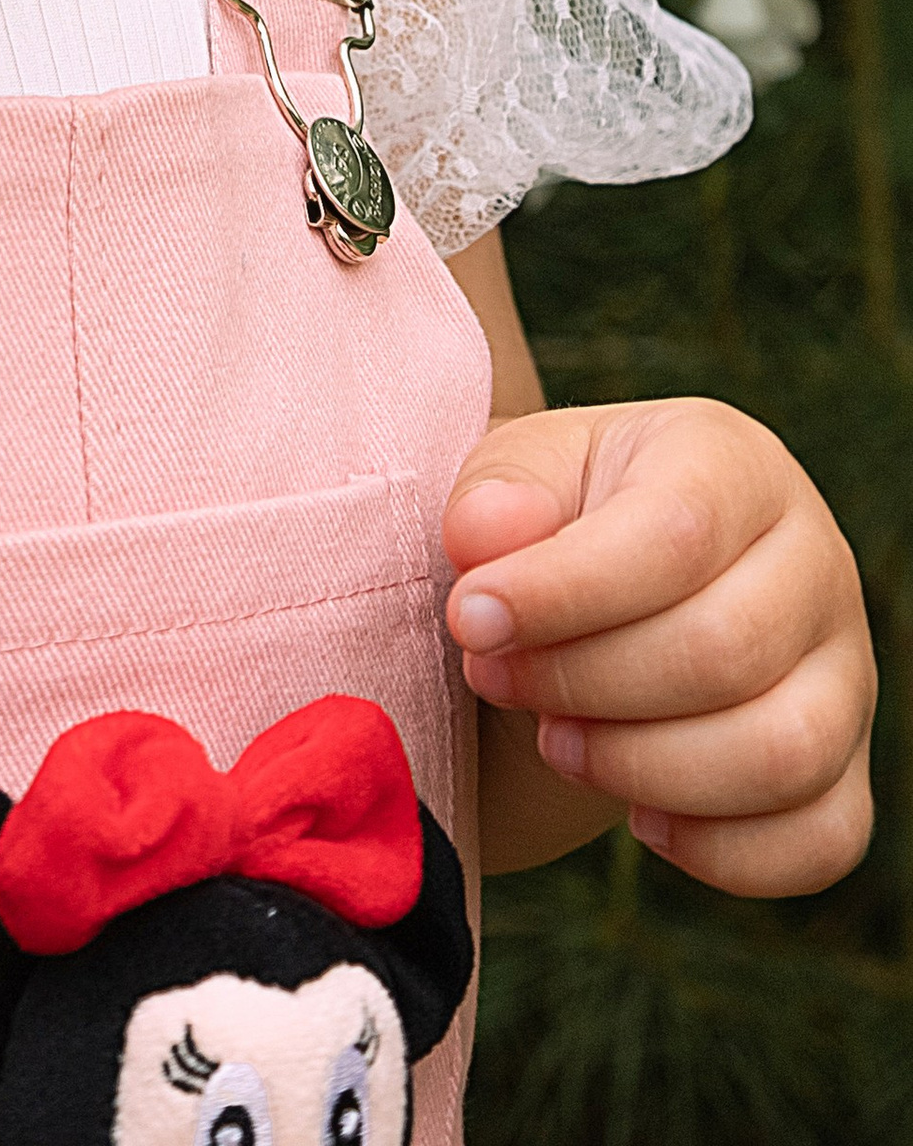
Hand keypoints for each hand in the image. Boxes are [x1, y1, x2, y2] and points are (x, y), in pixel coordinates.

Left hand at [443, 398, 874, 894]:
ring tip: (555, 742)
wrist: (613, 588)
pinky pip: (822, 840)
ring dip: (644, 769)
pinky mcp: (848, 771)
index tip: (471, 618)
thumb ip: (498, 496)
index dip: (563, 592)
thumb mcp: (520, 473)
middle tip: (497, 677)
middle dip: (586, 684)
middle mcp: (816, 564)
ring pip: (783, 755)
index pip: (674, 535)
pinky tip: (639, 820)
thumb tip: (485, 538)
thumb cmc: (565, 517)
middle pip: (725, 652)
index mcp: (736, 467)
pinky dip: (722, 851)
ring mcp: (846, 674)